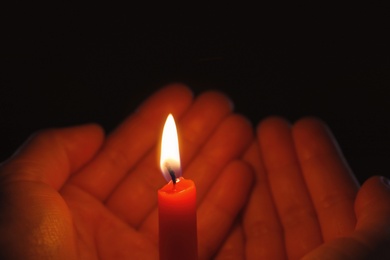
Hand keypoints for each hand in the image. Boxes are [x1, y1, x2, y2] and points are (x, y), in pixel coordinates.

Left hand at [0, 84, 252, 258]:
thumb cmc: (25, 259)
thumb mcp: (20, 195)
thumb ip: (50, 153)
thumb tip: (92, 131)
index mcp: (75, 208)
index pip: (124, 153)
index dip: (153, 122)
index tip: (180, 97)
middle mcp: (111, 229)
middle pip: (163, 171)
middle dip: (194, 135)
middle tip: (220, 105)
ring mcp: (140, 253)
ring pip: (189, 197)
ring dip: (218, 161)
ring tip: (241, 129)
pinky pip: (204, 234)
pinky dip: (228, 202)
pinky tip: (244, 171)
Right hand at [216, 117, 389, 258]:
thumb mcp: (369, 256)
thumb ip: (379, 222)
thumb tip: (379, 185)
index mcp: (347, 259)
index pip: (335, 203)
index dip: (320, 162)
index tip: (305, 128)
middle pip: (294, 206)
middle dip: (282, 162)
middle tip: (270, 126)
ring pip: (263, 221)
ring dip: (254, 179)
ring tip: (246, 143)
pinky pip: (233, 241)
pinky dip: (228, 209)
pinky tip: (228, 179)